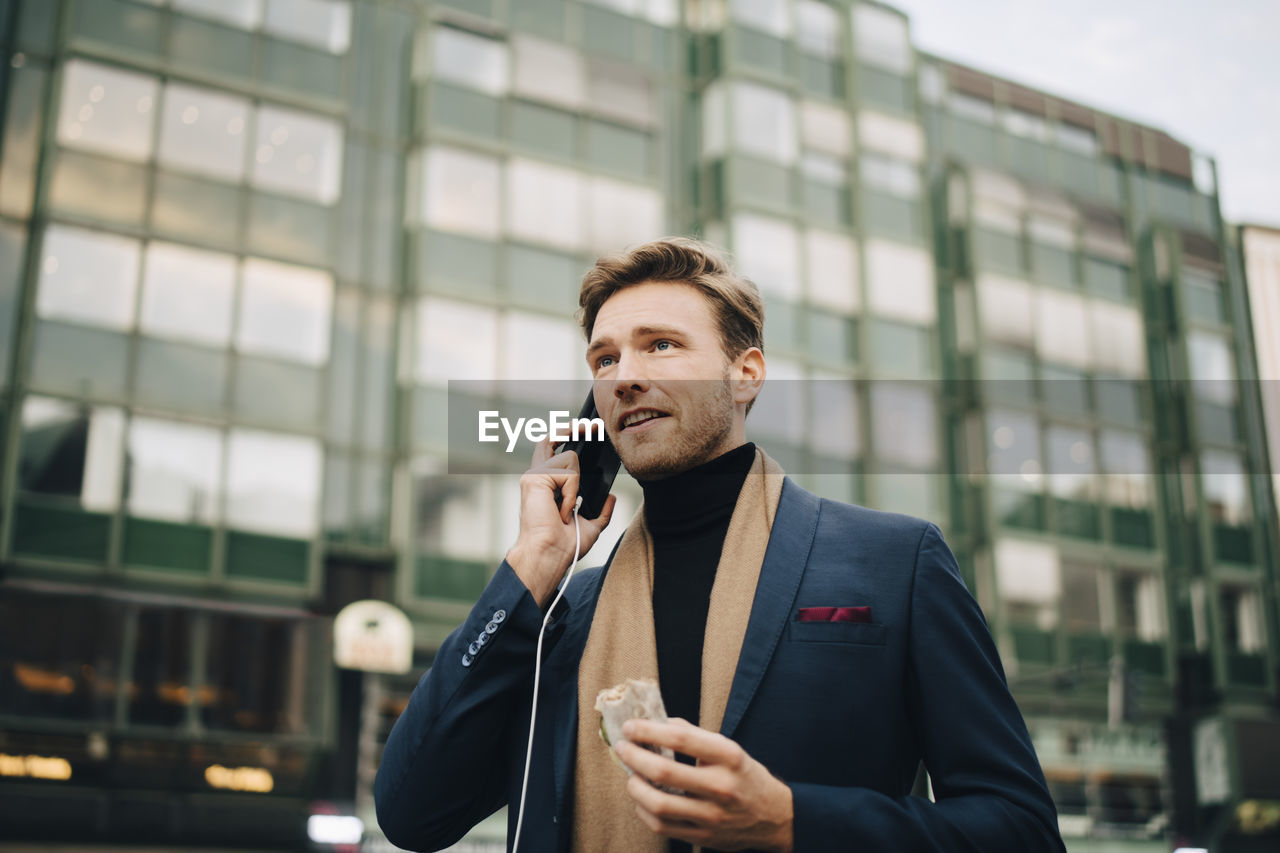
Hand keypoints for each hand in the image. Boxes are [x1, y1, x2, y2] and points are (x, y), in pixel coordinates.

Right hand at [505, 435, 616, 607]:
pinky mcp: (535, 478)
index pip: (554, 451)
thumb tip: (611, 497)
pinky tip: (563, 509)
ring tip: (567, 509)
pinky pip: (568, 473)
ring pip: (570, 458)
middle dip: (573, 428)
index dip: (567, 436)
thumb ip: (600, 511)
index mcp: (546, 486)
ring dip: (577, 486)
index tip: (586, 429)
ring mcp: (534, 476)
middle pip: (552, 438)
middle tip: (593, 426)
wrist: (550, 555)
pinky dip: (572, 492)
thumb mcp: (590, 526)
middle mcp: (537, 477)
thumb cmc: (564, 546)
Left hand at [614, 718, 793, 852]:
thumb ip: (694, 736)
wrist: (775, 818)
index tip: (630, 727)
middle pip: (664, 771)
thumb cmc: (745, 777)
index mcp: (729, 757)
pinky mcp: (703, 836)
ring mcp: (712, 815)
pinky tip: (643, 799)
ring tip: (631, 775)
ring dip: (635, 786)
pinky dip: (644, 810)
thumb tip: (658, 723)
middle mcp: (721, 786)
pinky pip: (661, 825)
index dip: (649, 731)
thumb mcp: (729, 749)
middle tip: (622, 748)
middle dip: (634, 757)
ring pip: (658, 804)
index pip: (681, 739)